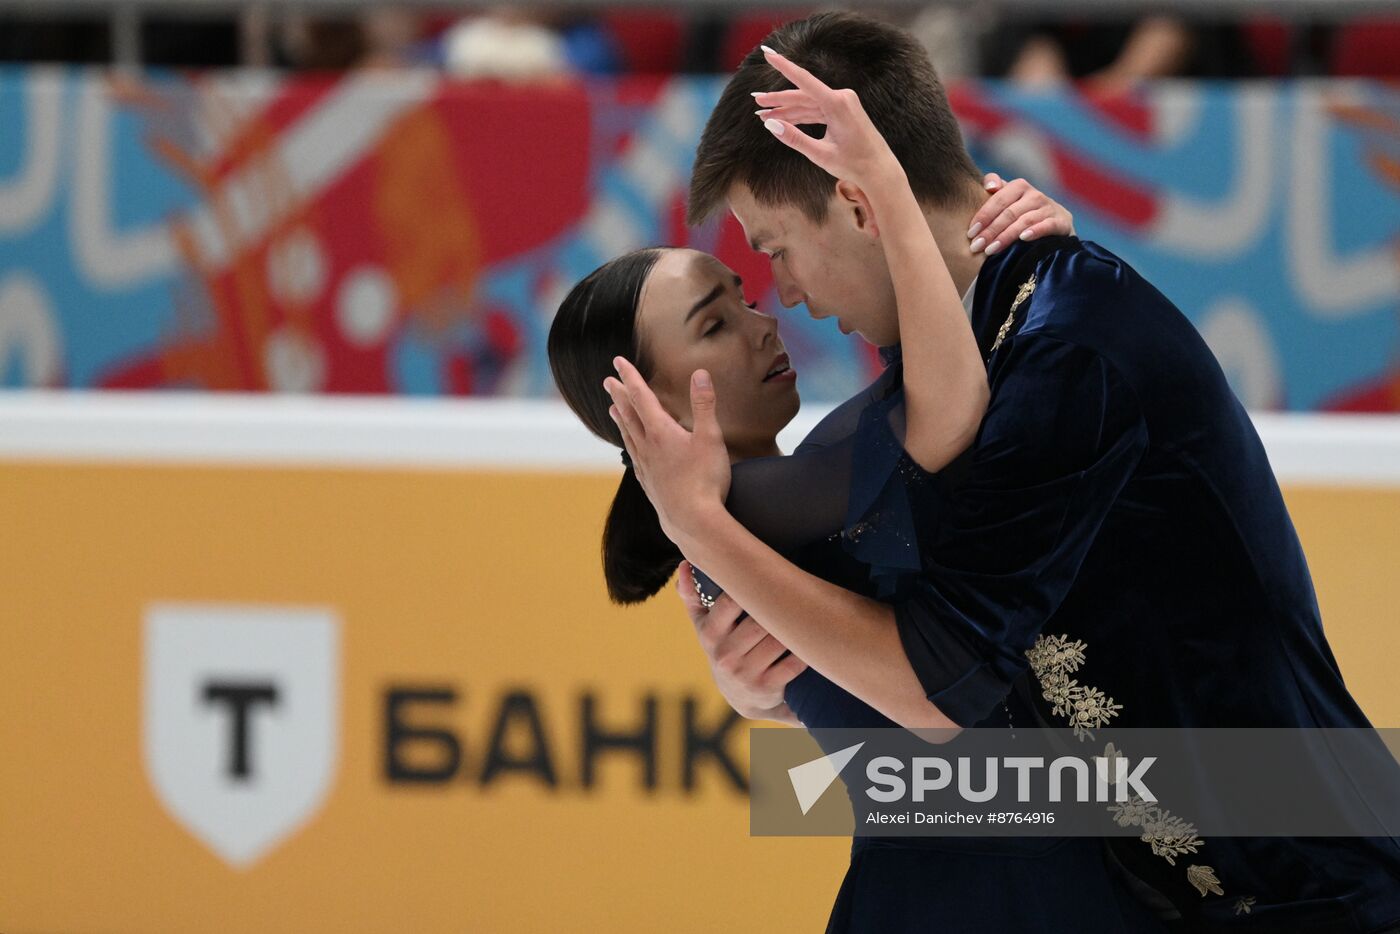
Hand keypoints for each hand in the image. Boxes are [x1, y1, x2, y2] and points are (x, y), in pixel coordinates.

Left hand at [603, 358, 729, 546]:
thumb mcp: (710, 438)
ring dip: (620, 420)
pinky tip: (632, 451)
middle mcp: (647, 447)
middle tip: (608, 381)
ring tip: (612, 410)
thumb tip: (700, 374)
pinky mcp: (650, 485)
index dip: (630, 377)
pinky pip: (634, 459)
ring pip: (629, 437)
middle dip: (619, 395)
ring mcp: (646, 468)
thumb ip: (704, 405)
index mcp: (661, 432)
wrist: (693, 522)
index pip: (641, 397)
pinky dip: (630, 447)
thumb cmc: (705, 480)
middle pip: (629, 415)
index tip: (618, 362)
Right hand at [676, 561, 807, 723]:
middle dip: (777, 609)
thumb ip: (693, 595)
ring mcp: (744, 674)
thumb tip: (684, 565)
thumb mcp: (704, 624)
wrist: (739, 695)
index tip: (764, 576)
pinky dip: (802, 651)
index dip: (748, 588)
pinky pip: (792, 664)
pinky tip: (806, 641)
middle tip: (794, 593)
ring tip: (803, 613)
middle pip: (759, 622)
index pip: (728, 603)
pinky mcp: (765, 688)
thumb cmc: (723, 646)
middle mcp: (724, 655)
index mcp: (708, 633)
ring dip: (792, 628)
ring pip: (777, 641)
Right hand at [751, 46, 902, 195]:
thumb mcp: (820, 154)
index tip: (767, 54)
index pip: (804, 80)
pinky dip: (800, 115)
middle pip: (802, 94)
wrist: (879, 170)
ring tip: (763, 114)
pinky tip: (782, 119)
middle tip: (756, 102)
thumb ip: (794, 138)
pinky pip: (816, 110)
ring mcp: (843, 103)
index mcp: (838, 104)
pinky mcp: (842, 111)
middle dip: (778, 99)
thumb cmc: (853, 164)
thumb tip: (770, 125)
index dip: (783, 66)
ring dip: (787, 109)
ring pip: (807, 103)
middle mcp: (841, 98)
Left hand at [966, 174, 1075, 255]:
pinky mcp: (1061, 222)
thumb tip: (989, 186)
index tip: (970, 233)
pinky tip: (1023, 239)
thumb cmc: (1022, 211)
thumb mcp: (1008, 199)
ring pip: (1025, 221)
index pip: (998, 200)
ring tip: (990, 250)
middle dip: (991, 231)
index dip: (983, 216)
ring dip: (1006, 236)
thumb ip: (995, 190)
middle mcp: (1035, 195)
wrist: (1056, 223)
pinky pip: (1048, 225)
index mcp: (1019, 186)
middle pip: (1009, 213)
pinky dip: (1036, 231)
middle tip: (976, 246)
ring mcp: (1049, 208)